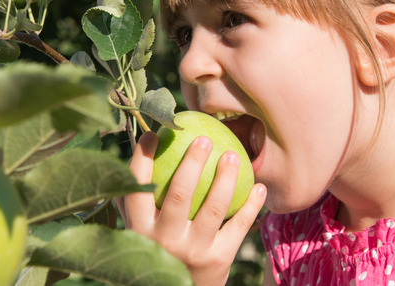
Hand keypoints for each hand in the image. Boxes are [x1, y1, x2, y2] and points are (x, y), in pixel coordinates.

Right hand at [118, 131, 266, 285]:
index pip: (137, 188)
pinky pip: (239, 226)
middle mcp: (165, 240)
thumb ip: (135, 201)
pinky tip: (259, 186)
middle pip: (180, 194)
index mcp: (140, 229)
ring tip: (233, 155)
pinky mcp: (219, 260)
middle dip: (193, 163)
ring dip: (226, 178)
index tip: (153, 133)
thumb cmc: (159, 252)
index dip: (142, 158)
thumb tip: (138, 152)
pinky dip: (251, 205)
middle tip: (203, 139)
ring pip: (214, 208)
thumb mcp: (139, 232)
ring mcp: (193, 251)